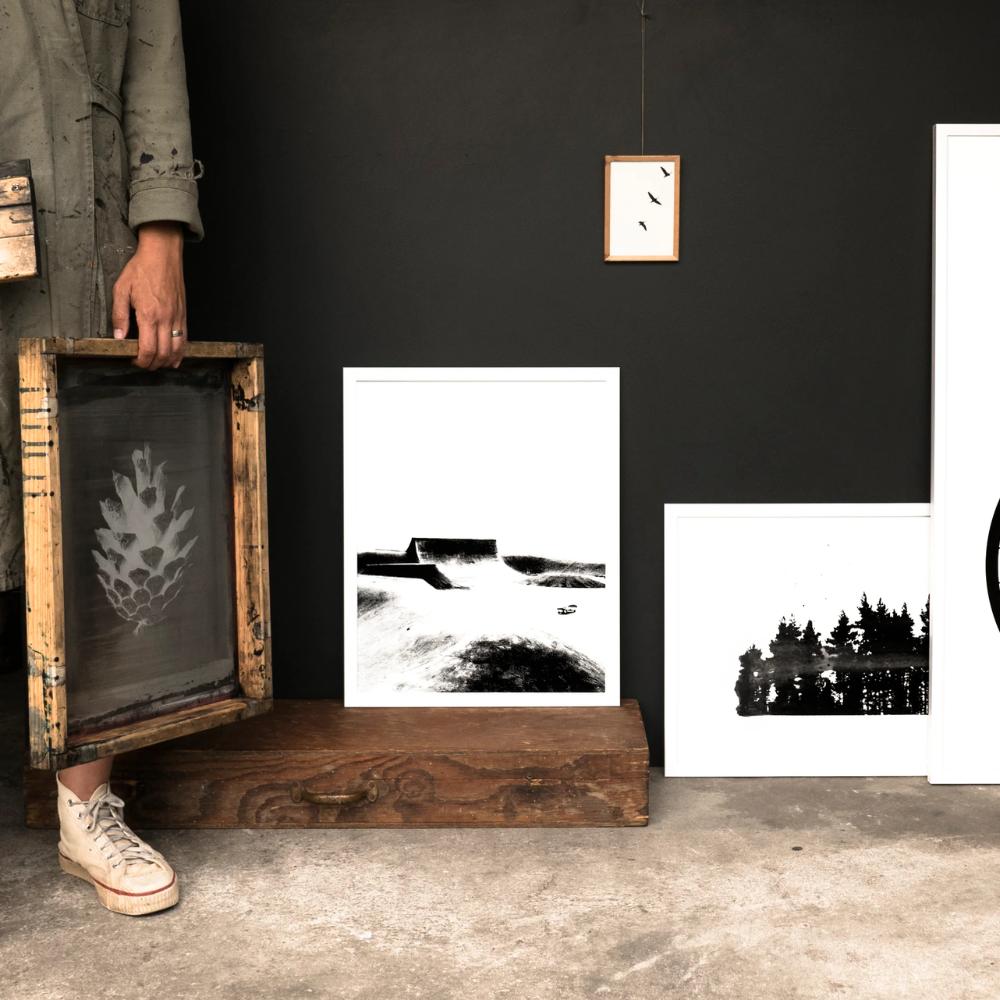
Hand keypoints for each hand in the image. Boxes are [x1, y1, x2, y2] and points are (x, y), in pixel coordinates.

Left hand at [112, 221, 186, 368]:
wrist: (163, 255)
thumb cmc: (141, 269)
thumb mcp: (121, 289)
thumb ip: (119, 315)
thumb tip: (119, 336)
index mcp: (149, 314)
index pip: (148, 349)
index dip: (141, 361)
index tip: (133, 360)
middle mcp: (166, 319)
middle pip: (163, 354)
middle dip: (153, 364)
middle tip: (142, 364)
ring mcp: (177, 318)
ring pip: (177, 350)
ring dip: (167, 361)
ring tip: (157, 363)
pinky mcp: (183, 315)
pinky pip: (185, 339)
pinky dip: (180, 353)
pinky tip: (174, 358)